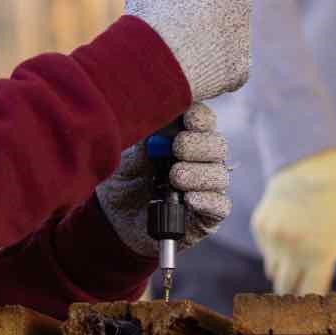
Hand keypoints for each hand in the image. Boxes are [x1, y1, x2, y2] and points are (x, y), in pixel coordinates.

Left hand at [98, 103, 230, 257]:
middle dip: (197, 146)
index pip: (203, 120)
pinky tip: (189, 199)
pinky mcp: (207, 216)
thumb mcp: (127, 155)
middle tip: (176, 149)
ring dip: (198, 174)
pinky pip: (220, 206)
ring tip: (175, 177)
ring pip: (219, 175)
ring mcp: (206, 187)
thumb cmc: (125, 177)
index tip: (188, 119)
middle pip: (217, 145)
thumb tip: (157, 121)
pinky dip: (206, 200)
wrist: (115, 217)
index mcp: (185, 136)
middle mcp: (202, 160)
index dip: (200, 118)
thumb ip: (144, 139)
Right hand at [124, 0, 250, 100]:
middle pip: (216, 9)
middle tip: (169, 30)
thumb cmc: (155, 7)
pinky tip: (189, 73)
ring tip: (176, 54)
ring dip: (206, 44)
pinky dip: (210, 72)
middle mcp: (240, 3)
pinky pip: (226, 70)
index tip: (162, 4)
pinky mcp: (240, 70)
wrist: (162, 53)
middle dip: (198, 17)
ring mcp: (242, 38)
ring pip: (223, 39)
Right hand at [250, 147, 335, 293]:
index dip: (315, 306)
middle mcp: (291, 248)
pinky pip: (267, 252)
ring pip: (273, 272)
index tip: (320, 309)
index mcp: (320, 253)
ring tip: (302, 256)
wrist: (311, 167)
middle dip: (297, 296)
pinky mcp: (259, 226)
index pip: (310, 297)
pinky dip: (278, 251)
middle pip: (285, 291)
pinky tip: (291, 232)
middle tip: (307, 293)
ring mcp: (272, 237)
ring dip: (287, 272)